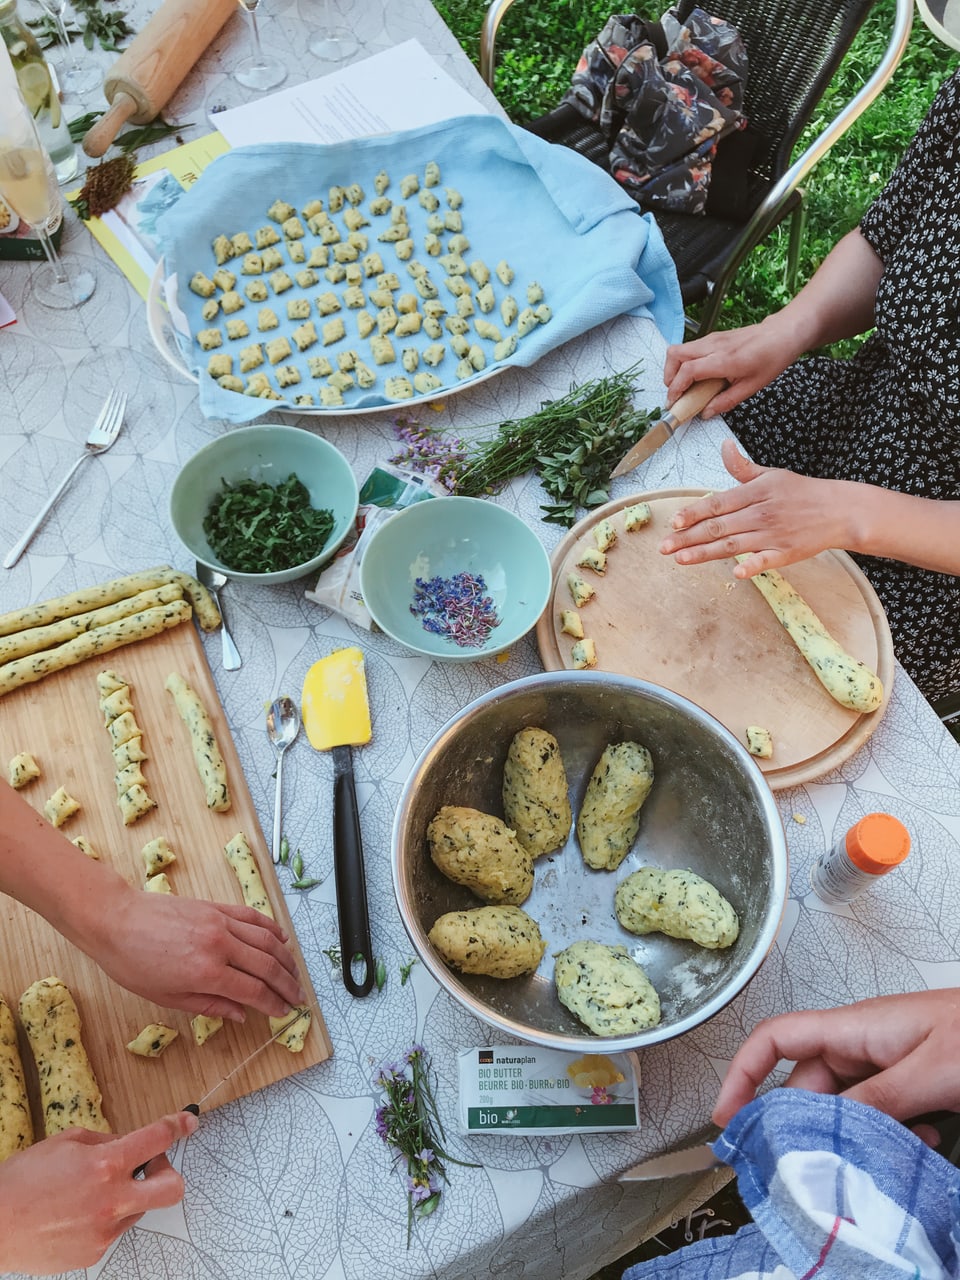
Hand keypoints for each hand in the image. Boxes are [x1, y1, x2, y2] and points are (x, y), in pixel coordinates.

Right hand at [0, 1111, 196, 1274]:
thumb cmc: (22, 1181)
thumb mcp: (65, 1142)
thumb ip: (105, 1141)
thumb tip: (130, 1142)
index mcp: (105, 1164)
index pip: (158, 1138)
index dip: (179, 1125)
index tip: (188, 1122)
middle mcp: (111, 1200)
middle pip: (172, 1188)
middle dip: (168, 1172)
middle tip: (149, 1166)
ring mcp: (105, 1231)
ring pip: (139, 1208)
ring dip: (129, 1195)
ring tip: (92, 1192)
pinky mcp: (94, 1253)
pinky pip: (114, 1230)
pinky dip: (105, 1218)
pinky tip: (77, 1213)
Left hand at [87, 887, 306, 1022]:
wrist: (116, 921)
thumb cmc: (133, 963)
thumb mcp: (167, 997)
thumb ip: (209, 1005)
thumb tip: (240, 1014)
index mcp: (206, 972)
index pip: (253, 991)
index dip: (273, 1003)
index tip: (284, 1012)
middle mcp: (220, 945)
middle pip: (267, 966)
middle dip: (286, 984)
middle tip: (297, 996)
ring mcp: (220, 922)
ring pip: (266, 939)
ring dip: (285, 958)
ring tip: (294, 972)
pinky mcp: (216, 907)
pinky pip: (252, 917)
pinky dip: (271, 928)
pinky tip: (281, 939)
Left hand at [659, 439, 855, 574]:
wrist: (838, 510)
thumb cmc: (801, 492)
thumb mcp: (771, 475)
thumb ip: (742, 467)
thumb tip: (723, 446)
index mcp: (754, 494)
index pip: (717, 503)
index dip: (694, 513)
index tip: (674, 521)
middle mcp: (759, 514)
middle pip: (718, 527)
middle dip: (688, 537)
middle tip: (664, 547)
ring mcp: (772, 535)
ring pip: (732, 546)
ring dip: (705, 553)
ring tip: (681, 559)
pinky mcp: (785, 554)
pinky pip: (765, 561)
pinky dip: (751, 566)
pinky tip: (735, 573)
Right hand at [662, 315, 804, 419]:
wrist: (782, 333)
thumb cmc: (772, 357)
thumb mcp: (752, 387)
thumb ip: (726, 401)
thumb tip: (706, 412)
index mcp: (724, 360)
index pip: (688, 370)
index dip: (675, 387)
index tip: (673, 402)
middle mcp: (714, 346)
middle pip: (675, 354)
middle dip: (668, 375)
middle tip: (675, 392)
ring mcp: (712, 338)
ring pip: (679, 349)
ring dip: (675, 368)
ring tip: (684, 385)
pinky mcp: (714, 336)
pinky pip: (690, 348)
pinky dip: (685, 362)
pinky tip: (697, 375)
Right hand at [713, 990, 959, 1138]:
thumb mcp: (932, 1070)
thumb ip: (878, 1101)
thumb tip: (827, 1129)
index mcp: (854, 1027)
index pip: (776, 1039)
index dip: (743, 1073)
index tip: (729, 1117)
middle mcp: (862, 1042)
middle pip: (809, 1085)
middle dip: (809, 1126)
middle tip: (812, 1168)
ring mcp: (886, 1060)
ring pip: (847, 1105)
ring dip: (858, 1136)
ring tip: (880, 1160)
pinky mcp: (910, 1078)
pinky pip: (881, 1111)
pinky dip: (890, 1135)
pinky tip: (919, 1148)